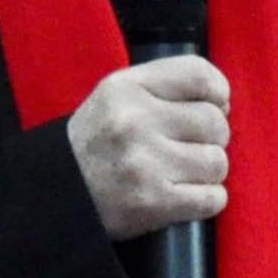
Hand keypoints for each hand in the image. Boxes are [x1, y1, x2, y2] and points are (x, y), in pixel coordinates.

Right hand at [66, 57, 228, 242]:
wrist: (55, 193)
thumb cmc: (96, 141)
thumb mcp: (116, 96)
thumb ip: (164, 86)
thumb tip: (222, 102)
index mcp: (127, 88)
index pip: (198, 75)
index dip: (218, 91)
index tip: (216, 105)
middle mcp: (135, 121)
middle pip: (215, 122)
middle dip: (213, 137)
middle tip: (193, 147)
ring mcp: (145, 163)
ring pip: (217, 162)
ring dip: (208, 171)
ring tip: (185, 173)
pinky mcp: (153, 203)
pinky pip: (212, 198)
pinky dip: (208, 199)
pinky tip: (187, 196)